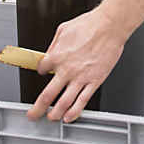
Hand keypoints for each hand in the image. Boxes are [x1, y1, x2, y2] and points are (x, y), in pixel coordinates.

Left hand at [26, 6, 125, 123]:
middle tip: (33, 114)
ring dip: (55, 114)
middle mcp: (67, 70)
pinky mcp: (95, 81)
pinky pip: (82, 101)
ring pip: (64, 103)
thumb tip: (49, 53)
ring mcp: (81, 78)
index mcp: (57, 56)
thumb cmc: (90, 25)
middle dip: (37, 109)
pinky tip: (69, 117)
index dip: (41, 72)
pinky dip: (74, 112)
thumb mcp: (63, 29)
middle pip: (47, 96)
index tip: (43, 72)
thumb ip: (53, 44)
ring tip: (51, 118)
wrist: (109, 26)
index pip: (42, 70)